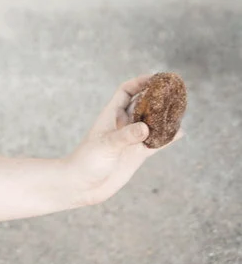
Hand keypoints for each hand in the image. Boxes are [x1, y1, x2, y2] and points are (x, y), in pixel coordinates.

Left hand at [61, 74, 177, 205]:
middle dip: (157, 96)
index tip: (156, 77)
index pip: (126, 92)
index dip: (139, 82)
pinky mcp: (137, 154)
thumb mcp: (106, 146)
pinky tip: (180, 132)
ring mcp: (131, 139)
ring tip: (182, 108)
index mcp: (111, 116)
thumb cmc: (86, 162)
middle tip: (176, 89)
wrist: (81, 185)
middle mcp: (122, 125)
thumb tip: (146, 128)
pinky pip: (157, 142)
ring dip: (165, 116)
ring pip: (152, 123)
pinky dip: (168, 137)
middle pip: (143, 105)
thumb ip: (125, 136)